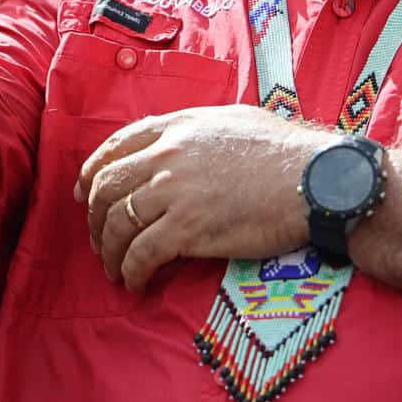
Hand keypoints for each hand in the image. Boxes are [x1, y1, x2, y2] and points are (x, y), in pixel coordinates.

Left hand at [74, 107, 335, 290]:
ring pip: (118, 225)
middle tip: (99, 241)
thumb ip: (193, 130)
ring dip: (109, 252)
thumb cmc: (283, 151)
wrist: (315, 180)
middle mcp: (167, 156)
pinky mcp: (188, 228)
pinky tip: (136, 282)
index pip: (114, 148)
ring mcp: (174, 192)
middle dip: (95, 219)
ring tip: (116, 269)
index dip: (92, 174)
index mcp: (176, 127)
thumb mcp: (231, 120)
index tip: (86, 196)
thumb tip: (175, 142)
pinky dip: (132, 271)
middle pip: (107, 188)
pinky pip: (142, 254)